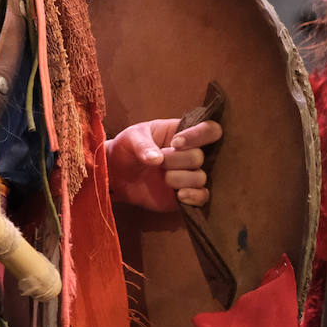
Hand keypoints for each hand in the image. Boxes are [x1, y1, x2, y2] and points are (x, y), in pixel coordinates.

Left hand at [106, 118, 221, 211]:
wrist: (117, 174)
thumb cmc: (127, 148)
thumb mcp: (131, 138)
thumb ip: (143, 145)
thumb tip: (157, 159)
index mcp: (183, 132)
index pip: (209, 130)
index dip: (198, 136)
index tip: (175, 143)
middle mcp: (191, 152)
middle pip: (201, 156)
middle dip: (178, 160)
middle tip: (160, 162)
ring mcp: (189, 174)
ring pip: (200, 177)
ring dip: (180, 178)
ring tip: (163, 177)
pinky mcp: (187, 194)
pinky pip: (202, 196)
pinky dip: (193, 196)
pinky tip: (179, 195)